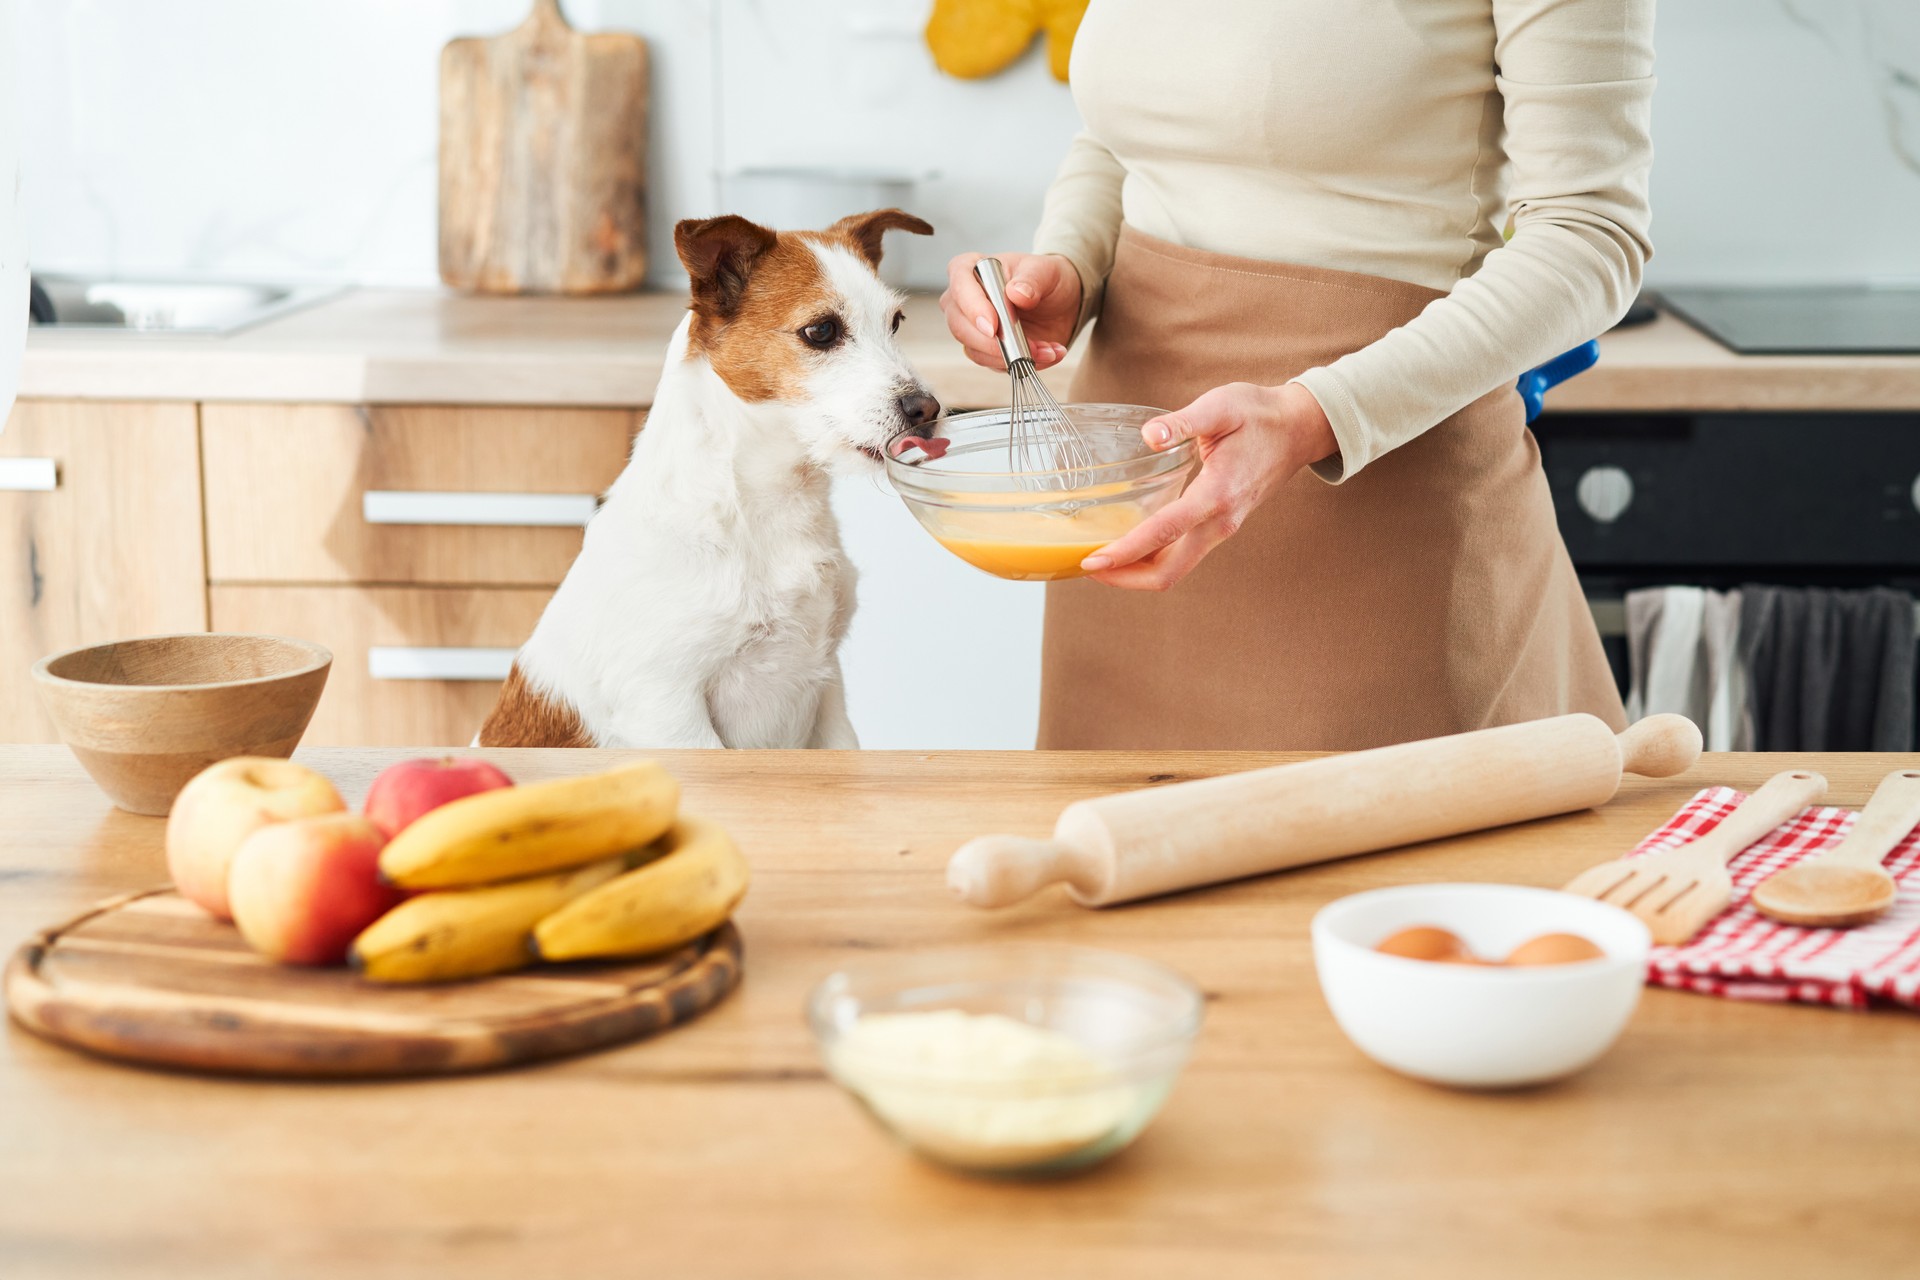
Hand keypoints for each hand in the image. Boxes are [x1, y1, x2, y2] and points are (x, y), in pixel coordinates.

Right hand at [940, 251, 1081, 370]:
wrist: (1061, 302)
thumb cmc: (1046, 278)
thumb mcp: (1046, 270)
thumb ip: (1032, 279)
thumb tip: (1016, 293)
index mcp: (972, 269)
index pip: (960, 285)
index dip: (972, 308)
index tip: (993, 326)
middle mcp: (965, 300)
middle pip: (960, 326)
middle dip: (991, 343)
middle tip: (1025, 346)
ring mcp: (973, 328)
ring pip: (976, 351)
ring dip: (1013, 356)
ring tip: (1046, 349)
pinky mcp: (987, 350)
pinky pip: (996, 364)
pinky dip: (1024, 363)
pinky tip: (1048, 353)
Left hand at [1082, 382, 1338, 590]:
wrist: (1299, 429)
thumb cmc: (1259, 414)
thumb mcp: (1221, 405)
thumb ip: (1183, 421)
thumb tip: (1150, 435)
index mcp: (1217, 494)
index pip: (1164, 533)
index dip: (1126, 551)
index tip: (1094, 560)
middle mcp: (1220, 521)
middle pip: (1169, 572)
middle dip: (1125, 577)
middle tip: (1087, 567)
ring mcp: (1222, 528)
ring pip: (1175, 569)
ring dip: (1137, 572)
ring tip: (1101, 562)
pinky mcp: (1219, 526)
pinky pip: (1182, 556)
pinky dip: (1152, 560)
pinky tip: (1129, 545)